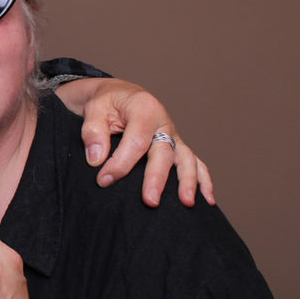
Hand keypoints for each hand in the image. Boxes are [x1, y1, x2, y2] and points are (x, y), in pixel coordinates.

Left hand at [54, 77, 213, 207]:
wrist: (119, 95)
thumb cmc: (106, 103)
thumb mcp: (94, 108)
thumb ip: (93, 131)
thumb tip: (96, 160)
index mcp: (144, 109)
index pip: (136, 141)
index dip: (121, 163)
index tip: (104, 181)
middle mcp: (163, 122)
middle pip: (164, 152)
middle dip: (157, 178)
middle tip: (149, 201)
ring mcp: (173, 135)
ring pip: (185, 158)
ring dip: (187, 182)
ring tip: (186, 203)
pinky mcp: (177, 146)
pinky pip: (195, 163)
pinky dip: (203, 180)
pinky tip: (207, 200)